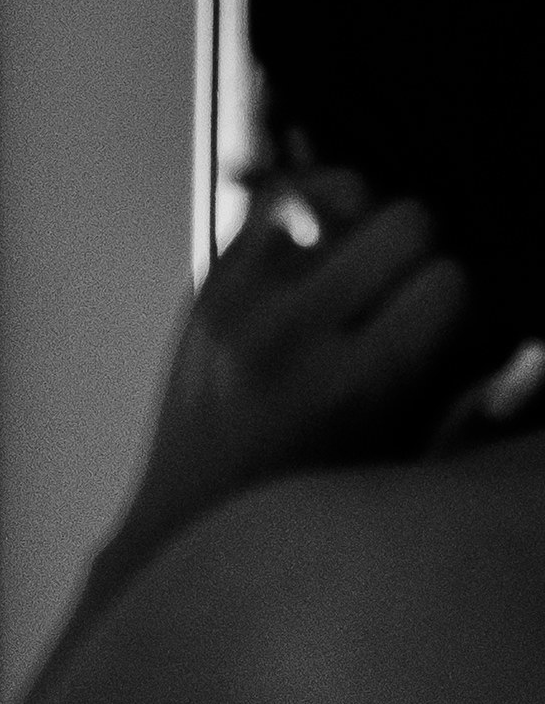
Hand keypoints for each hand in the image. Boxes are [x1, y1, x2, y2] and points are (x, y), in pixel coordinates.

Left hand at [111, 171, 468, 575]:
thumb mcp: (404, 461)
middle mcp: (290, 334)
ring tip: (356, 277)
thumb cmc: (312, 492)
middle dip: (418, 257)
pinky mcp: (205, 280)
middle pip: (407, 221)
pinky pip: (276, 197)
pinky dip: (308, 211)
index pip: (450, 282)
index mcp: (353, 385)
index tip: (437, 330)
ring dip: (363, 228)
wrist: (192, 511)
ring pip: (343, 191)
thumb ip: (475, 403)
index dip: (454, 303)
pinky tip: (319, 249)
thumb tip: (534, 350)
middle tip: (398, 300)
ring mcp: (238, 300)